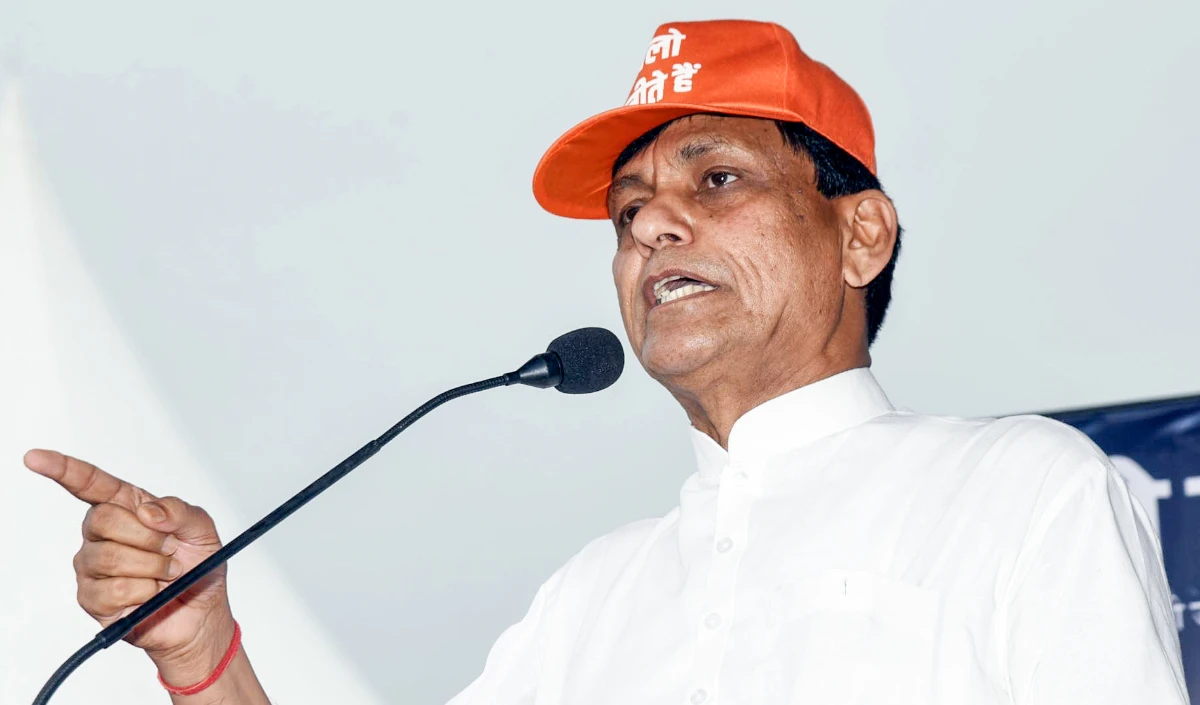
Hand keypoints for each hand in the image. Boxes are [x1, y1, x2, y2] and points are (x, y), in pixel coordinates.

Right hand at [25, 449, 233, 672]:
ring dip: (151, 566)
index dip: (62, 469)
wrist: (201, 612)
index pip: (91, 484)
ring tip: (166, 573)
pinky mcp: (92, 598)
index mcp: (128, 508)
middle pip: (103, 519)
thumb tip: (148, 511)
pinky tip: (152, 593)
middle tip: (171, 549)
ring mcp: (93, 566)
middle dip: (147, 537)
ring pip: (109, 556)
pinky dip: (143, 591)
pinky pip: (111, 590)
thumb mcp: (202, 529)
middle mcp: (103, 534)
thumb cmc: (199, 567)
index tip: (36, 458)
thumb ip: (179, 511)